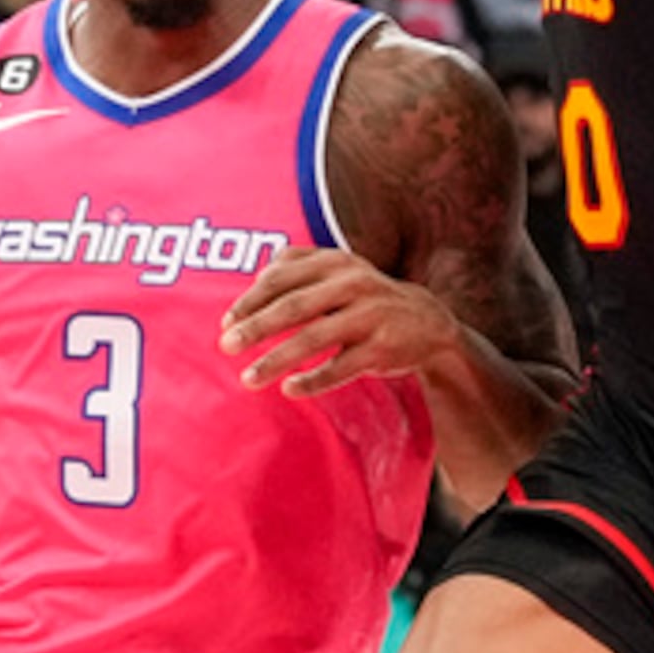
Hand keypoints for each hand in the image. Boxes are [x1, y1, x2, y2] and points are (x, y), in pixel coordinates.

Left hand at [221, 250, 464, 395]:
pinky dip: (313, 380)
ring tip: (248, 379)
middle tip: (225, 346)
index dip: (250, 300)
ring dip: (276, 360)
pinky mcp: (382, 348)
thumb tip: (254, 279)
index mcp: (336, 262)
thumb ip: (297, 265)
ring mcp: (370, 316)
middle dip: (255, 328)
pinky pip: (341, 368)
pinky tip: (289, 390)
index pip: (282, 278)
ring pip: (314, 339)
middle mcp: (353, 284)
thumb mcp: (339, 269)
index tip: (225, 322)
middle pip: (293, 306)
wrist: (428, 322)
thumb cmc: (366, 297)